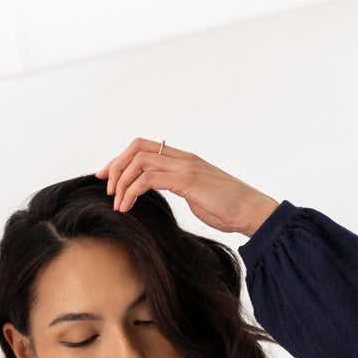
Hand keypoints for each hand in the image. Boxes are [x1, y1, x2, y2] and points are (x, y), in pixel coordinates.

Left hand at [94, 141, 278, 237]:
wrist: (251, 211)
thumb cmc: (228, 209)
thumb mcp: (198, 196)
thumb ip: (180, 189)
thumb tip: (164, 195)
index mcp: (183, 160)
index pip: (144, 148)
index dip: (121, 159)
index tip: (108, 178)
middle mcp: (181, 158)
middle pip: (137, 147)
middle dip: (115, 165)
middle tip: (106, 188)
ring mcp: (184, 167)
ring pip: (139, 161)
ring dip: (122, 182)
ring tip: (117, 204)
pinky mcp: (186, 180)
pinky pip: (149, 178)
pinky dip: (132, 192)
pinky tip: (127, 207)